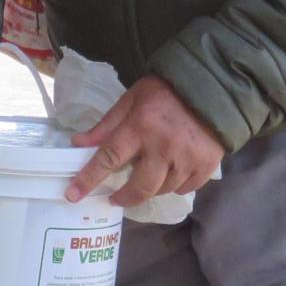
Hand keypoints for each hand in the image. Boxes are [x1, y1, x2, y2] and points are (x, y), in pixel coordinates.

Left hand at [68, 74, 224, 206]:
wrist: (211, 87)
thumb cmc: (164, 92)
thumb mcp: (131, 100)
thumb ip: (106, 125)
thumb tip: (78, 144)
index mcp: (140, 127)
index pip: (109, 158)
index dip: (88, 179)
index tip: (73, 195)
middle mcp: (164, 146)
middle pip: (139, 187)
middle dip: (124, 198)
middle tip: (116, 198)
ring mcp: (188, 158)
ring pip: (163, 190)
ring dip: (151, 188)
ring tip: (149, 174)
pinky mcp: (207, 165)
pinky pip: (185, 189)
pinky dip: (175, 185)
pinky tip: (172, 172)